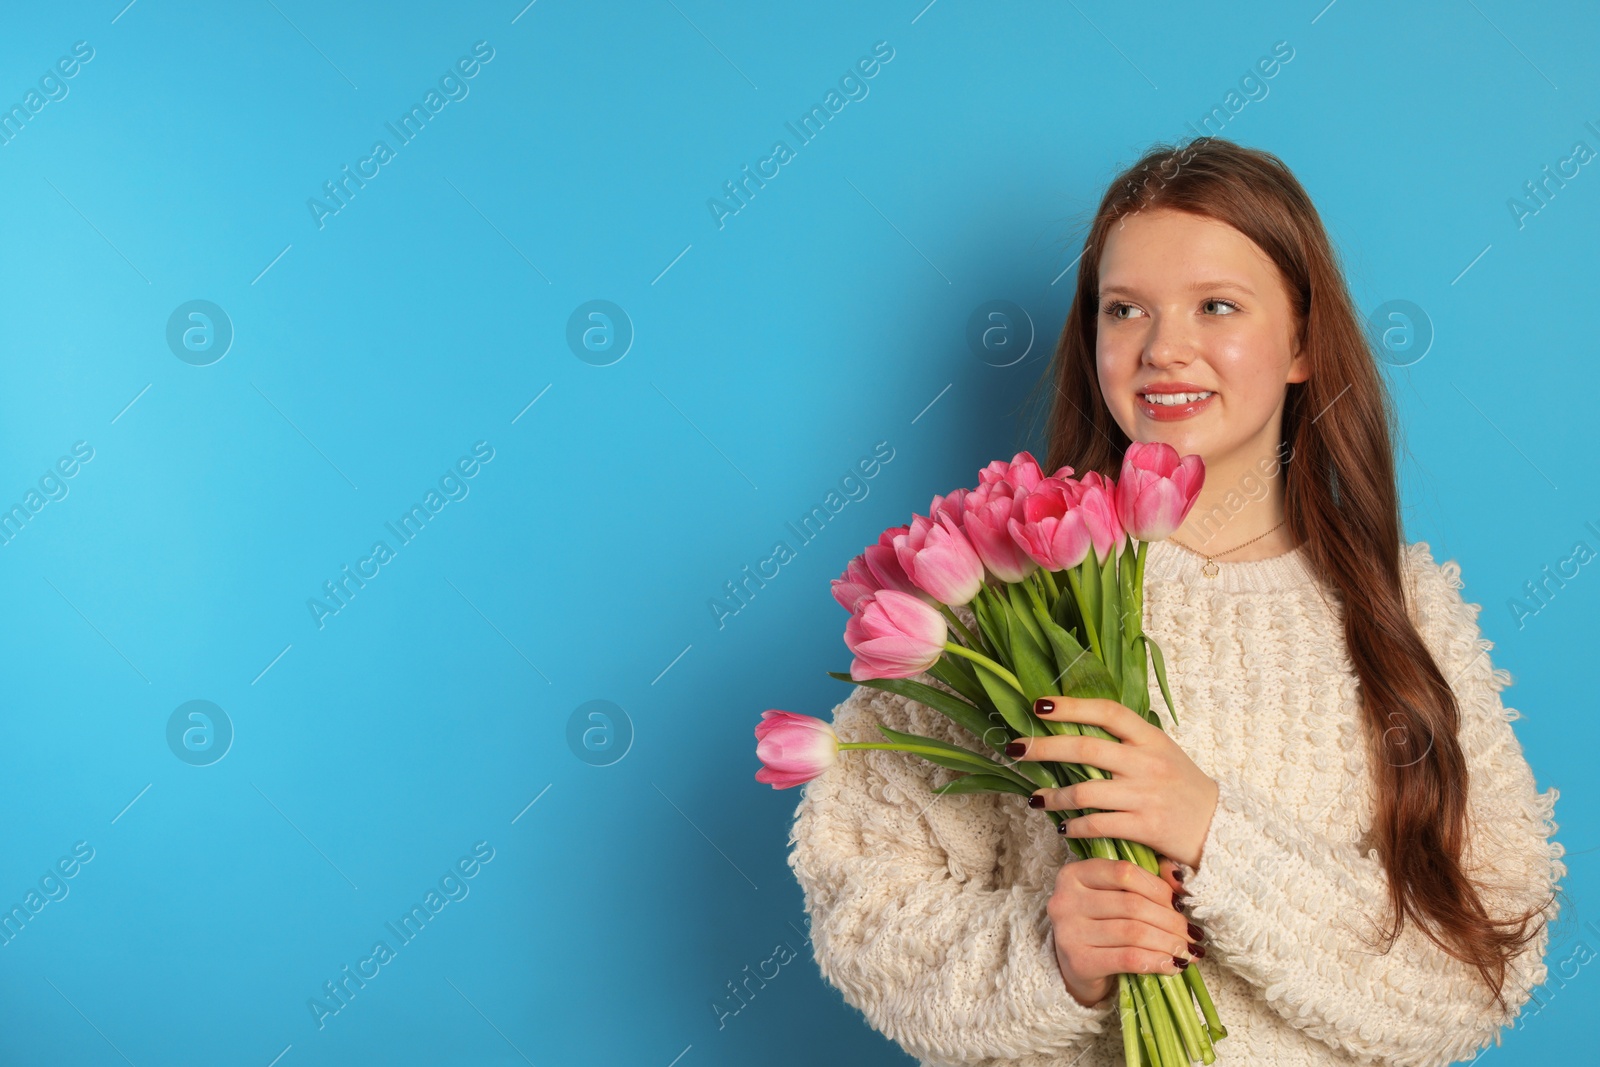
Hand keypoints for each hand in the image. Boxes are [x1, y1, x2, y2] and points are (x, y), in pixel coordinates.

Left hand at [1010, 696, 1218, 868]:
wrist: (1220, 829)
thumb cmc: (1184, 788)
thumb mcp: (1163, 752)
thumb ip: (1128, 741)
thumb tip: (1077, 727)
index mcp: (1151, 738)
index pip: (1108, 712)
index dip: (1071, 706)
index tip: (1039, 705)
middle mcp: (1147, 762)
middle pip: (1086, 749)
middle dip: (1044, 748)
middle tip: (1016, 749)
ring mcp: (1145, 795)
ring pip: (1085, 792)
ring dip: (1053, 796)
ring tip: (1035, 799)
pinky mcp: (1145, 827)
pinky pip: (1098, 824)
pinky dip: (1075, 826)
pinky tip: (1064, 826)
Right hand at [1048, 855, 1200, 1006]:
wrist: (1077, 968)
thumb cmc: (1101, 925)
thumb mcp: (1118, 895)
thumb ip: (1147, 878)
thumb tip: (1177, 878)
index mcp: (1074, 874)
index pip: (1124, 872)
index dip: (1158, 888)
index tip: (1180, 905)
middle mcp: (1065, 899)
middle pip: (1132, 905)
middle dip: (1170, 921)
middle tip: (1191, 933)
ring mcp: (1068, 932)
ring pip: (1133, 932)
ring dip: (1168, 943)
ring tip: (1187, 950)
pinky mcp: (1078, 962)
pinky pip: (1128, 958)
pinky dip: (1156, 961)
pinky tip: (1172, 965)